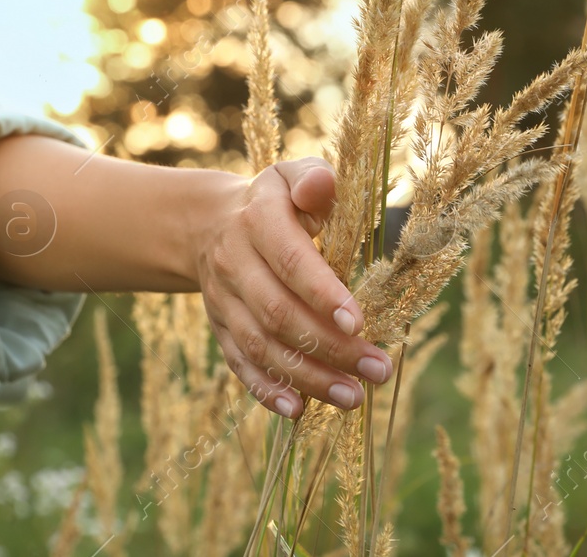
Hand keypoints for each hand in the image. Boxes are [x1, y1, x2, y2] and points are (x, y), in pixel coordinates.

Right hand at [195, 156, 392, 418]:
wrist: (208, 224)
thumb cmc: (274, 201)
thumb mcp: (290, 176)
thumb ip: (313, 179)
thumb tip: (323, 185)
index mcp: (257, 221)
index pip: (290, 262)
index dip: (322, 294)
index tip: (360, 322)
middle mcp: (233, 263)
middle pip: (278, 314)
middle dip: (330, 347)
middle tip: (378, 370)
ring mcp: (223, 301)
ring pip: (261, 346)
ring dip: (307, 377)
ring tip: (353, 397)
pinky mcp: (221, 329)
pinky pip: (239, 365)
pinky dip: (266, 391)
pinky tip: (298, 411)